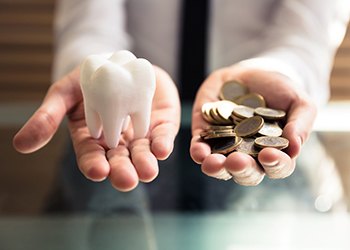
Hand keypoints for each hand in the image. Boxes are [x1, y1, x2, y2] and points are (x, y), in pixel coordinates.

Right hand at [13, 66, 180, 190]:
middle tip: (126, 180)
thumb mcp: (64, 93)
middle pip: (119, 162)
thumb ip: (48, 117)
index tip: (97, 171)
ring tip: (147, 171)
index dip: (93, 165)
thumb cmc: (88, 79)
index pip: (91, 157)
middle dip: (122, 172)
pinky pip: (162, 136)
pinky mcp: (159, 124)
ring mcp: (140, 134)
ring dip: (145, 163)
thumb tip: (20, 145)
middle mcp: (117, 142)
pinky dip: (163, 143)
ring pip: (143, 154)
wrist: (118, 62)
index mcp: (92, 139)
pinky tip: (162, 149)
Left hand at [190, 65, 316, 184]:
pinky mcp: (205, 135)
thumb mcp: (298, 102)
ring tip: (214, 163)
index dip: (275, 165)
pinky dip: (198, 152)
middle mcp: (249, 156)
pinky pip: (200, 149)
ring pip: (220, 167)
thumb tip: (294, 148)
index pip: (277, 167)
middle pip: (246, 173)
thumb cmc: (280, 91)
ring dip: (216, 168)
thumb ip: (301, 124)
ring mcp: (225, 147)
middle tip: (238, 161)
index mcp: (274, 152)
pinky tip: (199, 152)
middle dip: (242, 169)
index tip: (269, 155)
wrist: (252, 73)